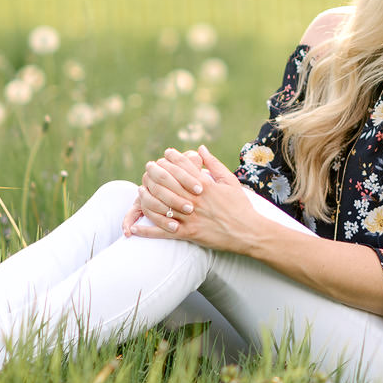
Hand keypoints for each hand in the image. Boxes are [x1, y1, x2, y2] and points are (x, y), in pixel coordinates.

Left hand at [130, 147, 254, 253]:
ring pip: (161, 206)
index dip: (172, 157)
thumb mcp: (230, 181)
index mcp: (205, 185)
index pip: (184, 166)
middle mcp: (195, 200)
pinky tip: (135, 228)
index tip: (165, 153)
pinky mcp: (188, 233)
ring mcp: (190, 217)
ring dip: (147, 197)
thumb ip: (214, 164)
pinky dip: (148, 230)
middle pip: (168, 182)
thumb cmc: (240, 205)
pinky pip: (163, 232)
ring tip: (139, 191)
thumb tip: (201, 148)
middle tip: (148, 167)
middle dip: (155, 172)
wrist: (248, 232)